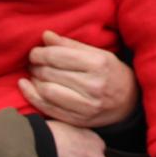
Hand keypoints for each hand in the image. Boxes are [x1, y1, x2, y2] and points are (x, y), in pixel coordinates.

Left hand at [17, 32, 138, 127]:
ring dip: (34, 81)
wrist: (128, 102)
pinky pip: (48, 108)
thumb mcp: (97, 54)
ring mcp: (86, 106)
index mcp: (98, 64)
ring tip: (34, 74)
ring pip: (47, 91)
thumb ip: (70, 45)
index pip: (58, 56)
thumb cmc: (110, 72)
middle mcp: (93, 86)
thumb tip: (45, 36)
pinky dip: (32, 96)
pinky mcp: (79, 120)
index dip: (40, 53)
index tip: (35, 52)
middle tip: (33, 62)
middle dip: (36, 66)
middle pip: (51, 73)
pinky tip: (27, 86)